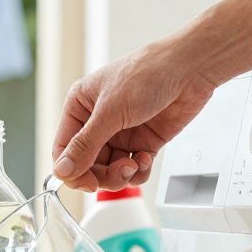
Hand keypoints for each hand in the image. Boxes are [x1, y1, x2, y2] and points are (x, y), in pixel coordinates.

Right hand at [52, 47, 214, 191]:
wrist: (190, 68)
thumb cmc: (147, 75)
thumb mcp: (110, 112)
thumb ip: (85, 145)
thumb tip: (61, 171)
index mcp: (80, 107)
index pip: (64, 149)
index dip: (72, 170)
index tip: (87, 182)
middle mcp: (97, 122)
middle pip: (87, 165)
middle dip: (102, 174)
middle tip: (119, 173)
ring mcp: (121, 133)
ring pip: (109, 170)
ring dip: (121, 174)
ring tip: (134, 164)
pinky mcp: (143, 142)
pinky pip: (132, 168)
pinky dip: (138, 170)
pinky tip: (145, 158)